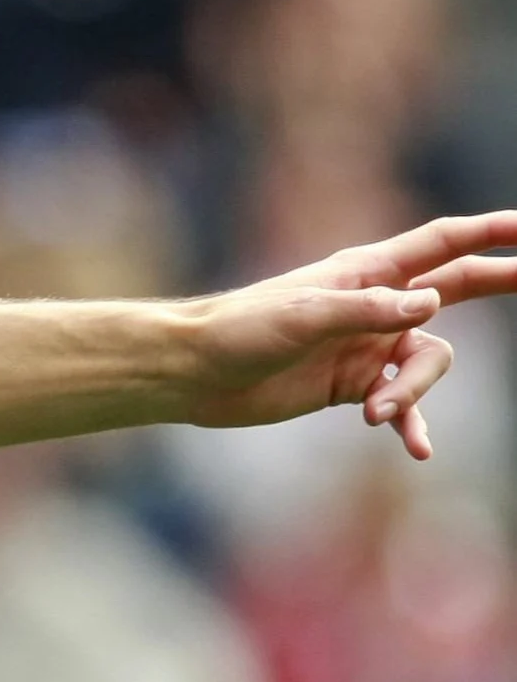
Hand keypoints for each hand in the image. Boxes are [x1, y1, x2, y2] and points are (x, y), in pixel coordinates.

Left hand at [183, 210, 516, 456]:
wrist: (195, 373)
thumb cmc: (238, 329)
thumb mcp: (303, 315)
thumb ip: (367, 311)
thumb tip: (431, 303)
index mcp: (364, 272)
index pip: (439, 244)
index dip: (488, 232)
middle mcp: (374, 304)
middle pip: (456, 288)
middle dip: (499, 281)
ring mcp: (367, 345)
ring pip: (428, 364)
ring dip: (413, 392)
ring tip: (376, 413)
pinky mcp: (354, 384)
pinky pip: (402, 404)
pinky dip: (410, 422)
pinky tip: (417, 449)